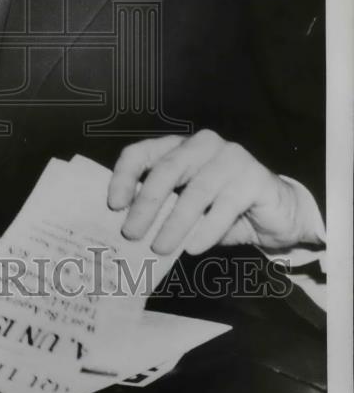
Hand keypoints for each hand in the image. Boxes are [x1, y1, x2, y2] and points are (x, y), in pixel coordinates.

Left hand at [107, 129, 316, 254]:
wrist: (279, 214)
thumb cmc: (224, 209)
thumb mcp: (188, 207)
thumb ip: (163, 208)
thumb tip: (128, 229)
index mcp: (179, 147)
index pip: (141, 152)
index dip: (124, 177)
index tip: (114, 205)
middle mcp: (202, 145)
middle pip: (166, 170)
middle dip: (146, 204)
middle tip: (131, 234)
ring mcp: (230, 157)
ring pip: (195, 191)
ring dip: (174, 223)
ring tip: (160, 247)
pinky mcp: (254, 177)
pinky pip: (225, 205)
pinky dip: (206, 229)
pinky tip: (194, 247)